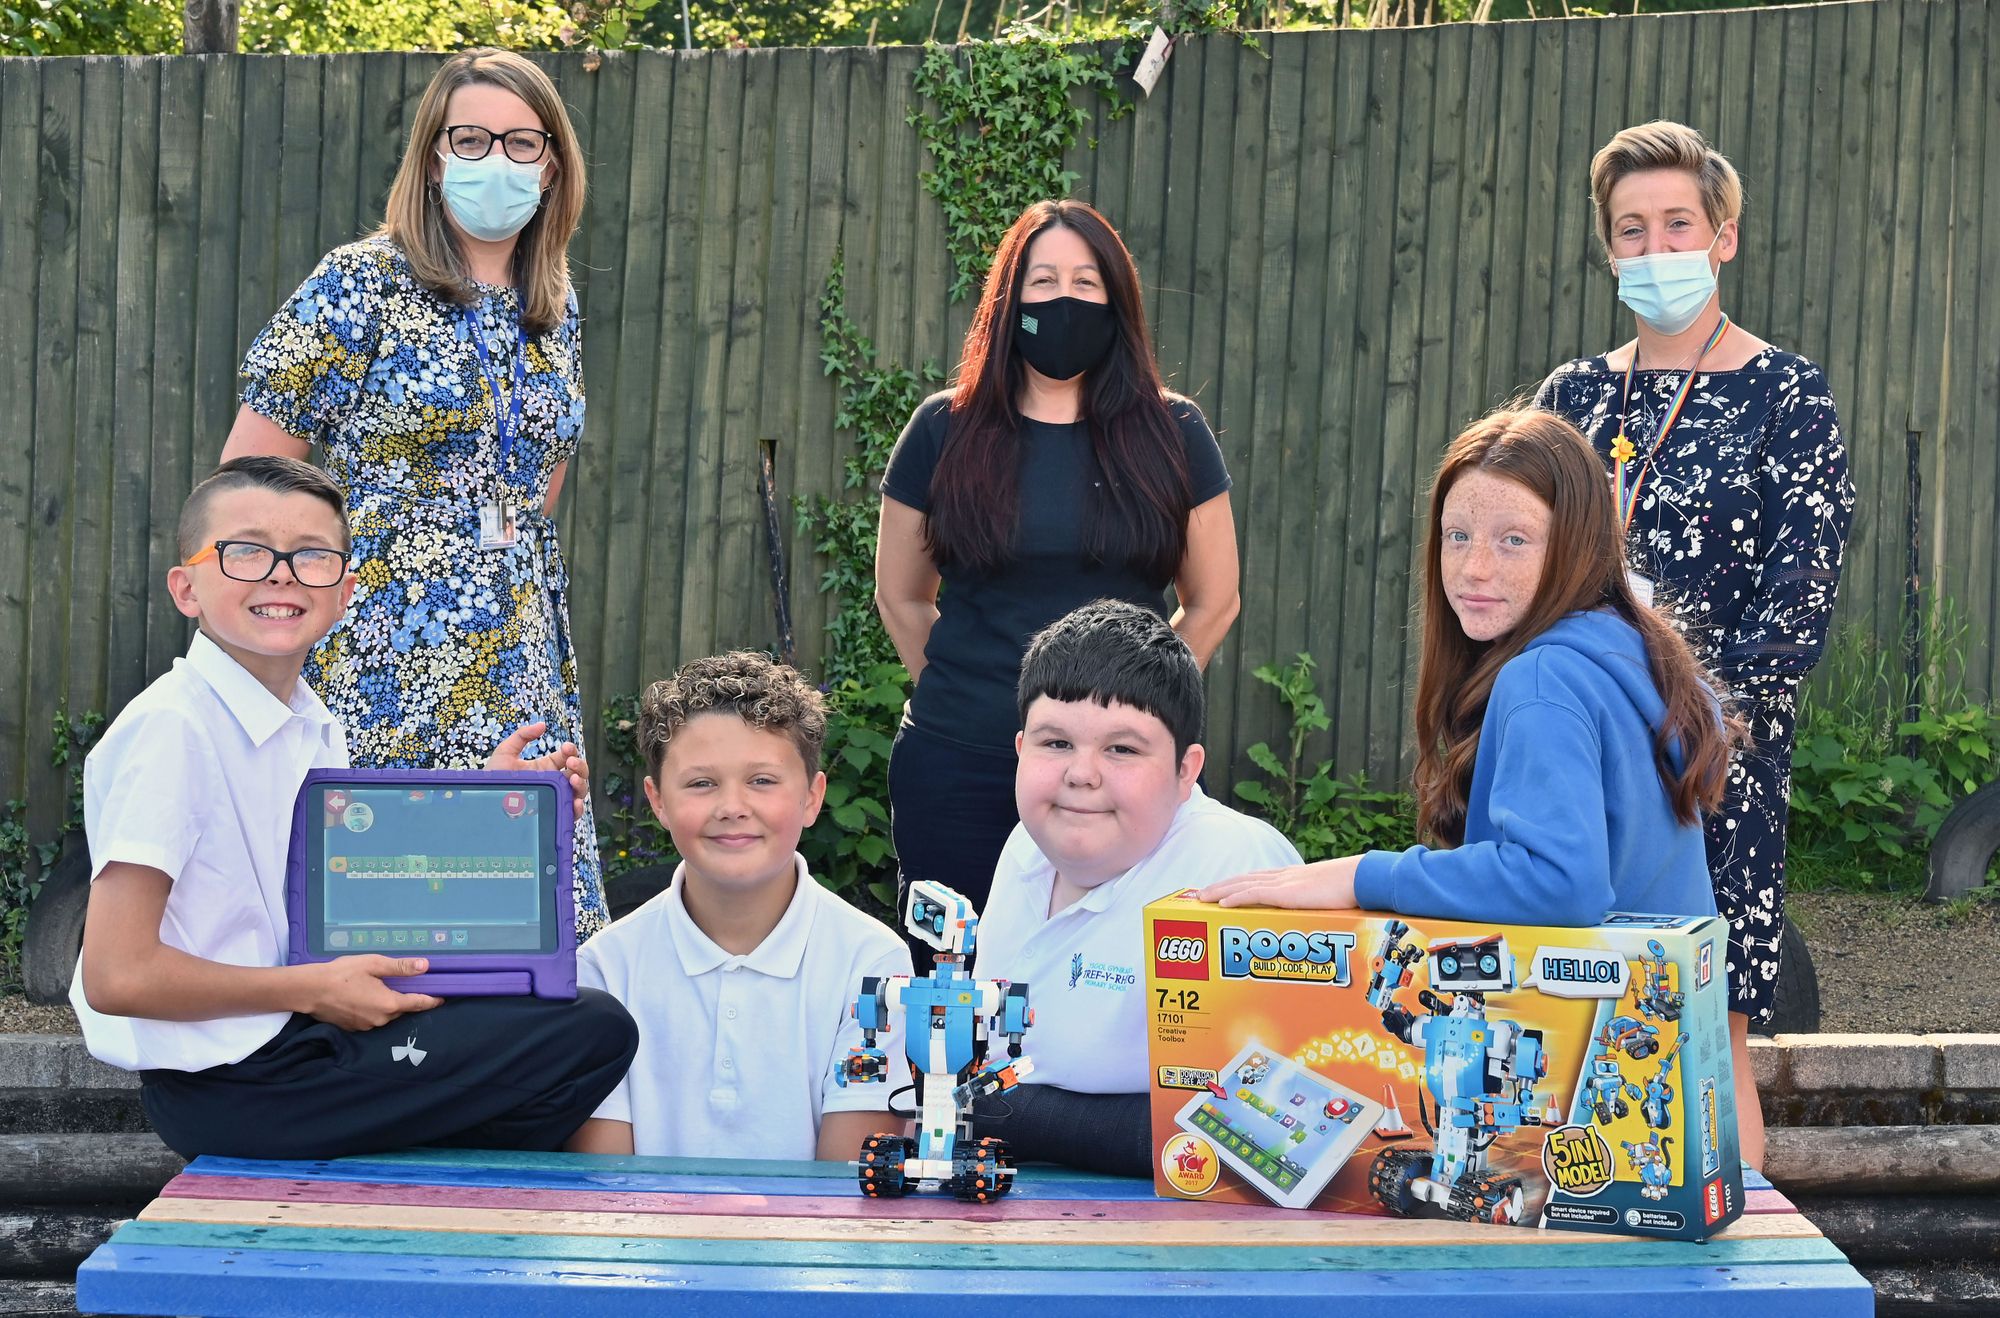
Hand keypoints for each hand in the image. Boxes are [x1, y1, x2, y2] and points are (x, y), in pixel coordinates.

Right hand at [291, 955, 442, 1030]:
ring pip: (386, 1014)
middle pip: (402, 1009)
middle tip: (405, 984)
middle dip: (406, 998)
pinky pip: (372, 1018)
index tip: (442, 997)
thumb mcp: (374, 964)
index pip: (419, 1003)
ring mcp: (367, 1026)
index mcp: (389, 1003)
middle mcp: (381, 1019)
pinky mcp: (354, 1028)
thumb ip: (400, 967)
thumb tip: (425, 966)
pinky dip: (373, 1009)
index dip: (432, 1000)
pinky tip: (364, 997)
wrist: (310, 990)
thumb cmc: (342, 974)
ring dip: (387, 1003)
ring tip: (379, 988)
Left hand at [488, 721, 590, 817]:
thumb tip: (542, 724)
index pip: (567, 757)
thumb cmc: (493, 778)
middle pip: (578, 774)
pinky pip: (571, 814)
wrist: (484, 801)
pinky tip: (575, 802)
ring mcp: (554, 799)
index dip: (571, 750)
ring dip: (581, 784)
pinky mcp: (552, 815)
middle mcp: (554, 783)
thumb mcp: (505, 752)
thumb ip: (522, 735)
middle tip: (571, 762)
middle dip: (580, 766)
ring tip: (573, 779)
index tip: (566, 747)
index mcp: (546, 767)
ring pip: (578, 792)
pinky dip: (578, 808)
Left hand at [1197, 856, 1362, 909]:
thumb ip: (1315, 904)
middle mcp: (1283, 877)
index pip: (1257, 878)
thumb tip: (1314, 917)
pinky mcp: (1288, 892)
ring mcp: (1284, 883)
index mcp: (1292, 877)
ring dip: (1220, 891)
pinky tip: (1222, 903)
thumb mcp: (1326, 897)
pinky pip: (1255, 894)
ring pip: (1243, 885)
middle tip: (1201, 894)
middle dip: (1221, 886)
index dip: (1236, 883)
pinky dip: (1236, 897)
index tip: (1221, 888)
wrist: (1362, 879)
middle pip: (1243, 879)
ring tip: (1203, 898)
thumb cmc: (1351, 889)